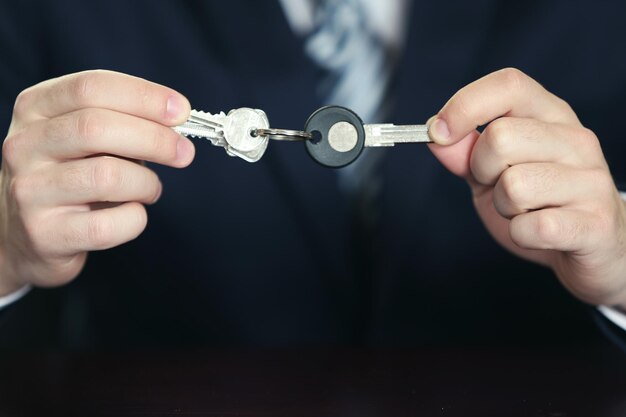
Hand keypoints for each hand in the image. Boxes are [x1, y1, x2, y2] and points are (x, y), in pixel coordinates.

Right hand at [0, 70, 193, 294]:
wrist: (22, 236)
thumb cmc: (67, 177)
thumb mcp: (78, 138)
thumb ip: (118, 122)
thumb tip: (175, 121)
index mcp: (35, 109)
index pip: (91, 87)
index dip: (144, 96)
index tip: (182, 111)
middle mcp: (25, 145)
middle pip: (97, 127)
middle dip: (155, 138)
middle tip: (184, 152)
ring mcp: (30, 191)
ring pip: (107, 176)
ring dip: (146, 183)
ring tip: (150, 189)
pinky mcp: (45, 234)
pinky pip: (107, 225)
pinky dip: (135, 219)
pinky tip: (132, 213)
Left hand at [428, 68, 625, 308]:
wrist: (594, 245)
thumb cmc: (539, 201)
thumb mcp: (493, 171)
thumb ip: (465, 151)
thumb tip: (435, 133)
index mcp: (550, 115)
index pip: (508, 85)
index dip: (465, 105)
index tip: (438, 132)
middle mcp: (576, 140)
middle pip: (500, 138)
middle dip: (482, 170)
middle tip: (499, 185)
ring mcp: (591, 181)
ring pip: (513, 185)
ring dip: (503, 207)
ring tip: (525, 210)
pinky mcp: (595, 223)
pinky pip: (531, 227)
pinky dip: (520, 235)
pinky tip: (538, 232)